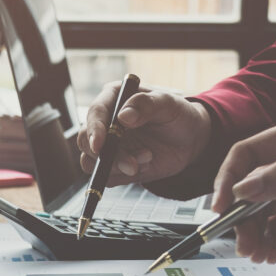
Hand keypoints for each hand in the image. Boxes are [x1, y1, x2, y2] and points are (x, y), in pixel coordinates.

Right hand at [76, 80, 212, 184]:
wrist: (190, 139)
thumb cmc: (177, 114)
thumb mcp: (168, 103)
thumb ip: (146, 104)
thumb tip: (123, 116)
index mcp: (113, 99)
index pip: (94, 113)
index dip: (94, 129)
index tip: (100, 144)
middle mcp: (105, 123)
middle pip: (86, 141)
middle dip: (105, 155)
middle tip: (131, 164)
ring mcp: (108, 146)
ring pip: (92, 162)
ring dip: (116, 167)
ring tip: (147, 159)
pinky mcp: (115, 166)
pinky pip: (107, 177)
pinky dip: (124, 175)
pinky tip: (146, 164)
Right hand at [212, 115, 275, 262]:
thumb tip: (246, 186)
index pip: (250, 154)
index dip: (230, 180)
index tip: (221, 208)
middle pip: (252, 186)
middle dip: (242, 215)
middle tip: (241, 242)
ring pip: (264, 210)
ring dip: (255, 231)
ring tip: (258, 254)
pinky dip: (272, 240)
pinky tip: (271, 254)